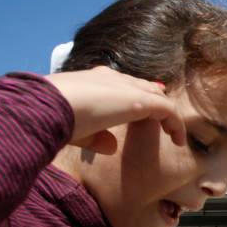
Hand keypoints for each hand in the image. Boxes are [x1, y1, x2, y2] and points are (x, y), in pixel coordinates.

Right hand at [46, 66, 185, 153]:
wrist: (47, 107)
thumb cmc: (53, 118)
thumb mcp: (76, 130)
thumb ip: (96, 138)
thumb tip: (112, 147)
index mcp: (94, 81)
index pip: (123, 84)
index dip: (138, 95)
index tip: (150, 107)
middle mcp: (112, 79)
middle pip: (144, 87)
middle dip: (157, 101)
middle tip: (168, 119)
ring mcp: (126, 88)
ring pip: (157, 97)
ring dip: (168, 115)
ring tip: (176, 134)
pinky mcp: (138, 100)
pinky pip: (167, 110)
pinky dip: (176, 124)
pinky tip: (179, 140)